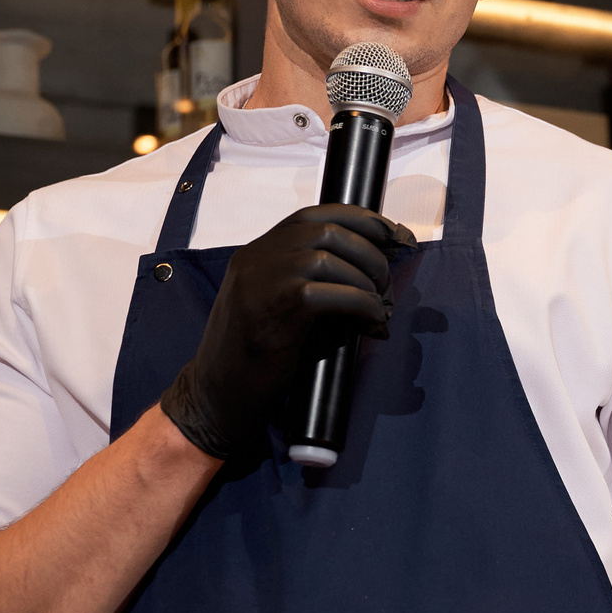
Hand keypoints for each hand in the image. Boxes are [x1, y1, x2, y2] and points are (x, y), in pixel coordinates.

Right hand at [159, 203, 415, 459]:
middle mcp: (255, 258)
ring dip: (366, 280)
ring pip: (327, 257)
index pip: (314, 215)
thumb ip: (318, 281)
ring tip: (379, 307)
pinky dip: (359, 305)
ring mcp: (258, 283)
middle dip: (370, 253)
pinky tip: (371, 322)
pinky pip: (325, 294)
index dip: (361, 219)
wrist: (218, 397)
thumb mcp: (285, 306)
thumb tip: (379, 272)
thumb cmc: (258, 358)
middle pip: (326, 230)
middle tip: (386, 284)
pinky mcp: (269, 312)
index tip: (393, 235)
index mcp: (258, 252)